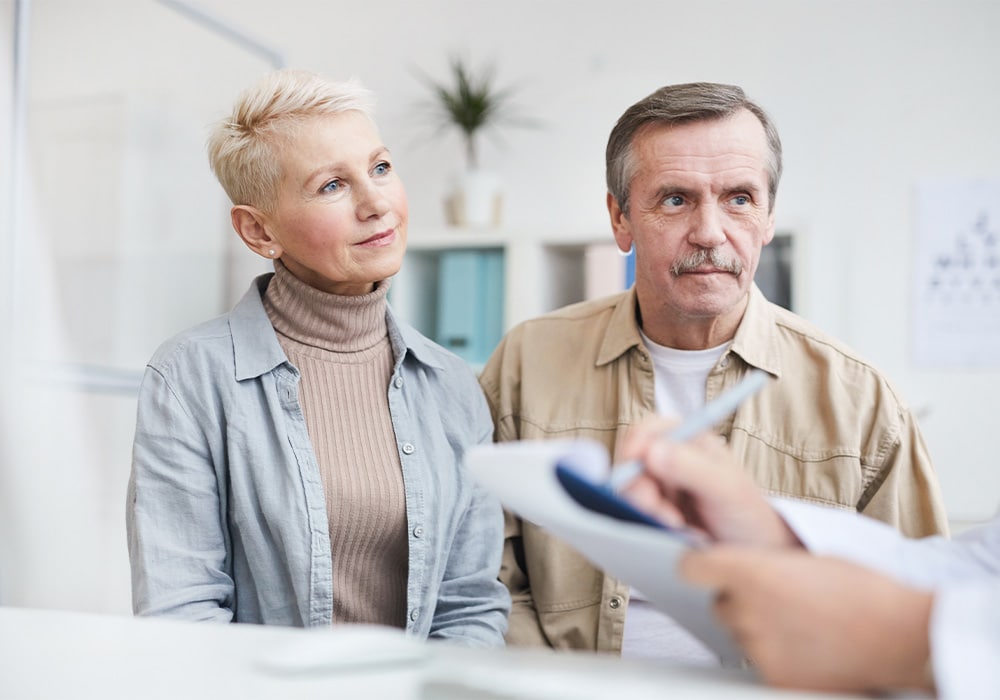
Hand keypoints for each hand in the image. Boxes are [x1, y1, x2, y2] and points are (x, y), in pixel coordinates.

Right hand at [618, 416, 797, 546]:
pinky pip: (635, 516)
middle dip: (640, 489)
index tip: (635, 463)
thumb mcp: (728, 489)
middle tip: (659, 511)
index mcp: (689, 443)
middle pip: (631, 465)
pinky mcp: (654, 515)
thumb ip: (693, 468)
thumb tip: (652, 451)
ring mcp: (660, 490)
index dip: (636, 444)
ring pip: (630, 493)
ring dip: (647, 511)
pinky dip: (650, 526)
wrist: (756, 554)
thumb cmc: (749, 516)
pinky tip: (677, 536)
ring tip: (677, 528)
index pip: (649, 431)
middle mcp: (670, 462)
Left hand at [681, 547, 934, 692]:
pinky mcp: (773, 678)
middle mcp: (747, 610)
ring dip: (758, 627)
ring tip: (801, 622)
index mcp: (752, 572)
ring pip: (739, 632)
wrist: (903, 636)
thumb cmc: (864, 591)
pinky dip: (776, 654)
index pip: (691, 568)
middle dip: (738, 599)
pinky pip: (758, 661)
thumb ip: (761, 562)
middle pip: (718, 603)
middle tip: (777, 599)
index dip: (698, 566)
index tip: (705, 567)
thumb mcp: (805, 558)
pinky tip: (808, 646)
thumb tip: (737, 564)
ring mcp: (758, 647)